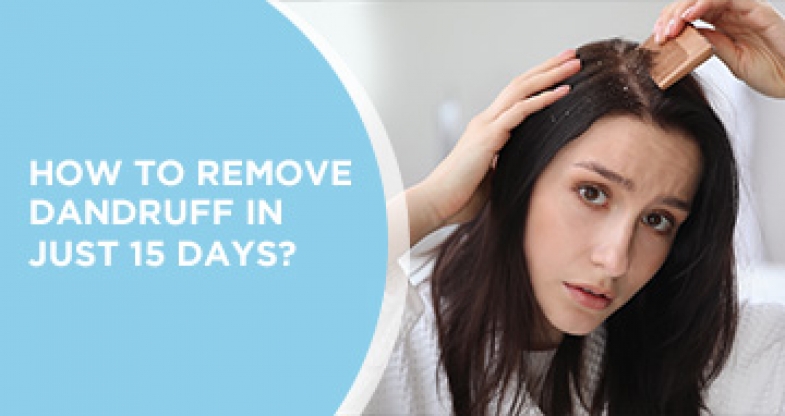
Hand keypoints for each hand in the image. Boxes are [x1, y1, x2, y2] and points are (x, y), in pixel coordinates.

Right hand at [405, 50, 580, 245]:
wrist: (436, 202)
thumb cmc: (460, 196)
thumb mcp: (490, 177)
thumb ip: (504, 166)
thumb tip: (520, 168)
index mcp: (487, 130)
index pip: (516, 97)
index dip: (539, 82)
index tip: (562, 72)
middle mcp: (486, 121)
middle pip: (520, 84)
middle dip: (548, 68)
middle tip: (572, 55)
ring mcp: (486, 126)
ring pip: (521, 90)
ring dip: (550, 75)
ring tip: (573, 63)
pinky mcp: (488, 136)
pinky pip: (519, 111)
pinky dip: (542, 99)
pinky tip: (562, 91)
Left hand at [654, 0, 784, 97]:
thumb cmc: (772, 71)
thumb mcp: (732, 61)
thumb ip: (713, 45)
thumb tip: (689, 37)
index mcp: (725, 25)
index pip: (691, 16)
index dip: (671, 22)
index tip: (657, 38)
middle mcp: (733, 14)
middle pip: (695, 3)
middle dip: (672, 16)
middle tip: (660, 34)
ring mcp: (744, 9)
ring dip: (683, 10)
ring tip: (671, 27)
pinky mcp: (757, 9)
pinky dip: (704, 5)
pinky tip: (690, 18)